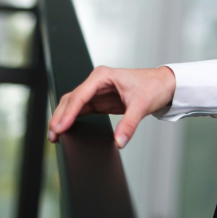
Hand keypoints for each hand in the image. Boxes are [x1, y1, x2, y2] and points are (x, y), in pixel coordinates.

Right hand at [47, 65, 175, 148]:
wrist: (164, 85)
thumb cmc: (153, 86)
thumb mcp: (142, 105)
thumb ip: (129, 124)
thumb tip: (119, 141)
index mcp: (103, 76)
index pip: (80, 96)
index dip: (69, 113)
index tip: (61, 127)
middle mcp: (96, 82)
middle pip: (71, 100)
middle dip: (60, 117)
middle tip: (53, 135)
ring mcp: (96, 91)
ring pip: (72, 105)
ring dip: (63, 119)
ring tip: (54, 136)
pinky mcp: (99, 101)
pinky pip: (80, 110)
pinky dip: (71, 120)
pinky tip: (66, 130)